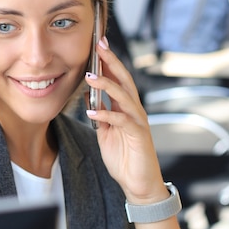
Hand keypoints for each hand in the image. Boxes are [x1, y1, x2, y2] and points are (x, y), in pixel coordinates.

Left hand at [84, 38, 166, 203]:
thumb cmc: (125, 158)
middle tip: (99, 45)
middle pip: (124, 79)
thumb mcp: (106, 132)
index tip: (98, 45)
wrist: (139, 184)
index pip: (118, 79)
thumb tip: (89, 98)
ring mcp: (138, 121)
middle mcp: (135, 110)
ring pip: (124, 96)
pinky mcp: (138, 135)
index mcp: (127, 107)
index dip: (109, 62)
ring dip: (107, 84)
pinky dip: (107, 115)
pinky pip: (122, 121)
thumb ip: (100, 114)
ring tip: (89, 76)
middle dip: (111, 61)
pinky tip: (92, 111)